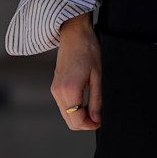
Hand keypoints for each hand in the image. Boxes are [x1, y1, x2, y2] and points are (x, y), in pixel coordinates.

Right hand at [52, 13, 101, 129]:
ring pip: (66, 114)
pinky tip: (86, 99)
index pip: (77, 120)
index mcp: (69, 89)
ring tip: (94, 106)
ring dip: (80, 115)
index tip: (101, 120)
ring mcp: (55, 89)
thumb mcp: (98, 76)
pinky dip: (75, 107)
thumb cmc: (88, 49)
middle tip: (100, 115)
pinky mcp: (55, 86)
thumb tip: (96, 118)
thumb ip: (96, 100)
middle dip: (85, 122)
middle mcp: (58, 91)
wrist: (74, 33)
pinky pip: (64, 105)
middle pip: (70, 121)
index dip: (91, 125)